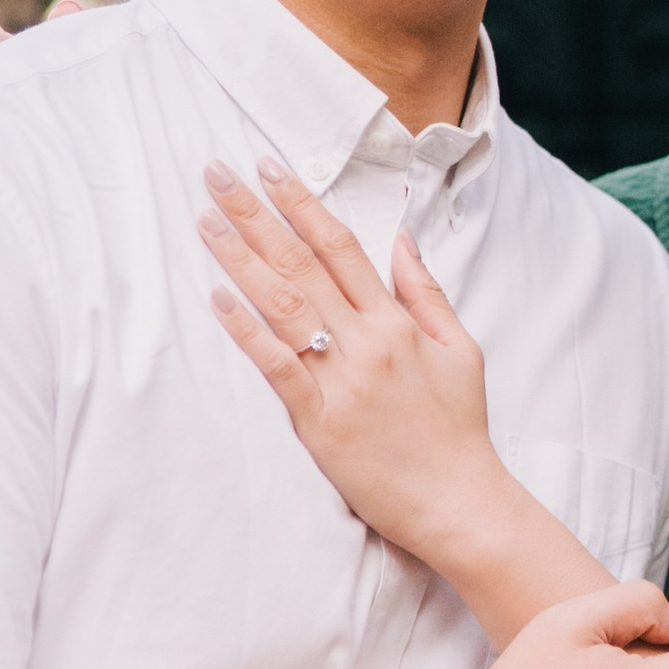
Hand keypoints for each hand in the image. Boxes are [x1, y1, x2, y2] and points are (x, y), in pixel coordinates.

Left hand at [200, 154, 502, 564]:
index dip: (302, 202)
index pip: (340, 246)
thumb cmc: (458, 429)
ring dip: (240, 259)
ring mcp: (341, 382)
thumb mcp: (460, 349)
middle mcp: (366, 343)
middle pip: (302, 263)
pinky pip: (277, 369)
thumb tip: (400, 239)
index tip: (270, 167)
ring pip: (283, 306)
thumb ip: (425, 292)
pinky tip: (217, 299)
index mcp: (396, 323)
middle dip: (256, 214)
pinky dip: (247, 332)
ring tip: (206, 221)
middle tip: (217, 174)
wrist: (461, 502)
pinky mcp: (320, 424)